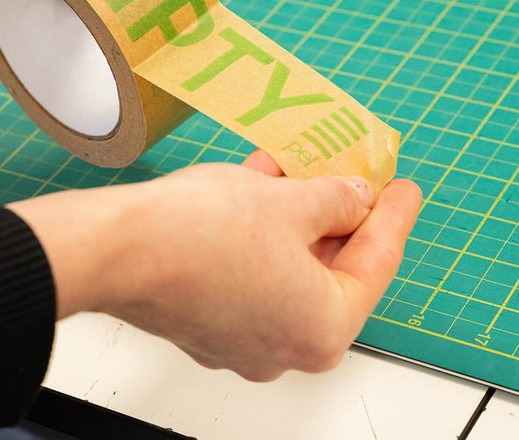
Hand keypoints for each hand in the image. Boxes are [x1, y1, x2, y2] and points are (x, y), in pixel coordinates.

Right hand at [11, 154, 421, 380]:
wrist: (115, 249)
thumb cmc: (197, 237)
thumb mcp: (289, 200)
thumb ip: (336, 199)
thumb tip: (354, 197)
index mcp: (320, 330)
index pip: (375, 264)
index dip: (393, 216)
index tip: (402, 191)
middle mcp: (283, 348)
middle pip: (328, 272)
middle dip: (338, 216)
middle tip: (354, 176)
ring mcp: (239, 339)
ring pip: (285, 269)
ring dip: (295, 218)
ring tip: (299, 169)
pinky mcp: (204, 320)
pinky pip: (249, 272)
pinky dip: (260, 232)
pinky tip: (257, 187)